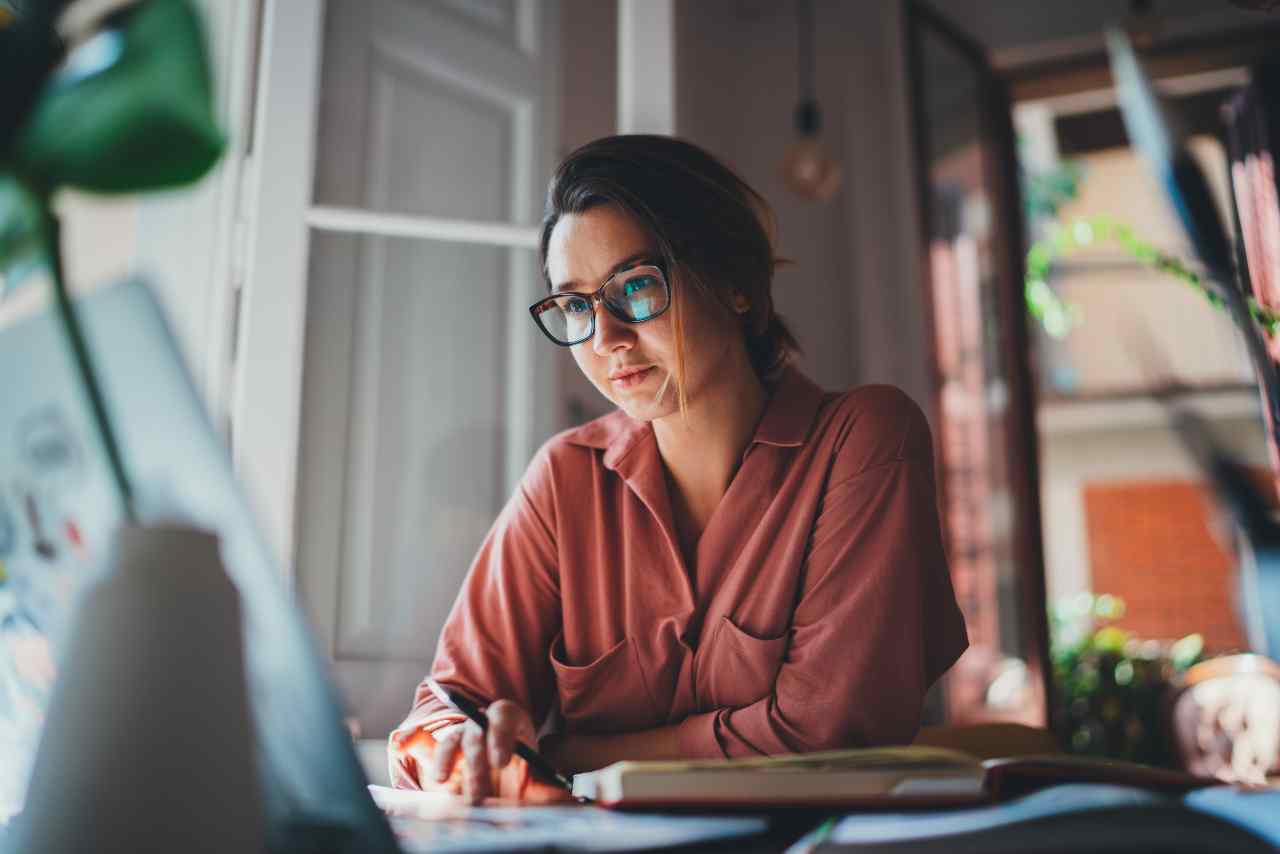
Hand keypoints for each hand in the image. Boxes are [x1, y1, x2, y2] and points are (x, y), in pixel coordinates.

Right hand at [389, 700, 569, 803]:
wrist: (510, 777)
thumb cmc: (526, 774)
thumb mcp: (541, 780)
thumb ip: (549, 788)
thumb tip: (566, 802)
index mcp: (511, 721)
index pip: (503, 716)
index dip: (501, 736)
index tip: (502, 762)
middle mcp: (482, 724)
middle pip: (475, 733)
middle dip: (476, 763)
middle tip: (479, 794)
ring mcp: (461, 737)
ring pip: (451, 740)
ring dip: (447, 761)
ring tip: (445, 783)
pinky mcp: (444, 755)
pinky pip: (427, 749)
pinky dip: (412, 744)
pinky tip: (404, 749)